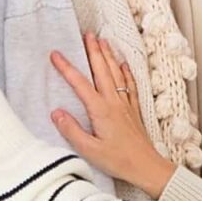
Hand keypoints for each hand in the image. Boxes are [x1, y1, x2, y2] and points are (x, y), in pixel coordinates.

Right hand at [50, 35, 175, 198]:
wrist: (146, 166)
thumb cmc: (118, 160)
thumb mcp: (89, 150)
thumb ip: (71, 130)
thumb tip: (55, 112)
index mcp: (100, 110)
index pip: (80, 83)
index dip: (66, 68)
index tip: (55, 54)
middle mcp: (113, 102)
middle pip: (102, 70)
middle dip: (93, 50)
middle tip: (86, 34)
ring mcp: (125, 103)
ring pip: (116, 73)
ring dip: (108, 55)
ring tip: (102, 41)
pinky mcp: (134, 109)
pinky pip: (130, 84)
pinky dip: (126, 71)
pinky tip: (123, 64)